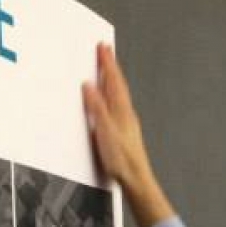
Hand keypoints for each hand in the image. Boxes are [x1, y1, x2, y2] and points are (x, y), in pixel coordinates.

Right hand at [82, 43, 174, 226]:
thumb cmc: (121, 158)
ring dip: (112, 79)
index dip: (108, 63)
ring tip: (107, 69)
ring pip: (118, 94)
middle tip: (105, 51)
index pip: (113, 80)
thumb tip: (89, 86)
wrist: (136, 178)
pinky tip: (109, 100)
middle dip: (110, 67)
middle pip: (117, 84)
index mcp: (121, 109)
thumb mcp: (105, 130)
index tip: (103, 47)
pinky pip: (117, 105)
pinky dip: (112, 95)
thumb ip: (97, 107)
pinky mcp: (124, 131)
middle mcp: (126, 113)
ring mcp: (126, 122)